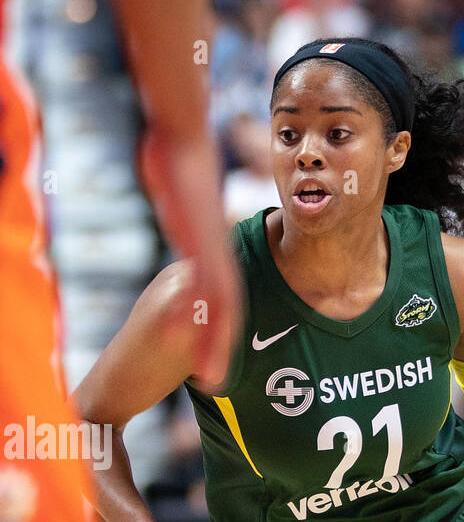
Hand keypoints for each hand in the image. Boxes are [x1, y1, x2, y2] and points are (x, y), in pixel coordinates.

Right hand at [140, 126, 241, 386]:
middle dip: (221, 349)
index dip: (220, 332)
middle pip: (227, 310)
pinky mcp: (198, 241)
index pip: (223, 299)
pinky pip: (201, 284)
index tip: (213, 361)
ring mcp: (209, 250)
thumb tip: (188, 237)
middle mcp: (216, 255)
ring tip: (210, 380)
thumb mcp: (187, 209)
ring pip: (220, 306)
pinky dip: (194, 314)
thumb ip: (190, 229)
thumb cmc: (180, 165)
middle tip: (215, 384)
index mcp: (213, 252)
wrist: (182, 137)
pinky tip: (178, 336)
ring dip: (214, 344)